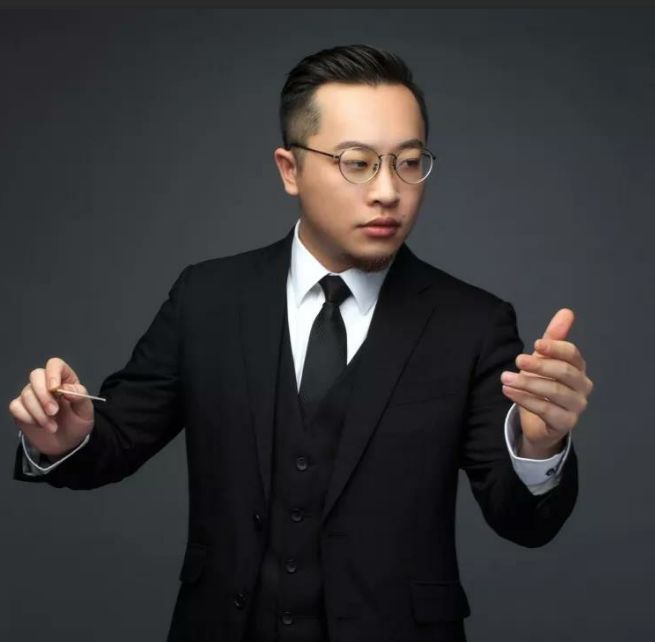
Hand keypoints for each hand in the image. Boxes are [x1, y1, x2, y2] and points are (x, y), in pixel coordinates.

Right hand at [8, 358, 94, 457]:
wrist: (66, 443)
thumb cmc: (77, 423)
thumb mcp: (85, 411)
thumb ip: (80, 397)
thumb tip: (67, 389)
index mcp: (65, 379)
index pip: (55, 364)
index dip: (53, 373)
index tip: (55, 389)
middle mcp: (46, 384)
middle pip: (36, 375)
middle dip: (44, 395)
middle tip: (54, 412)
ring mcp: (31, 395)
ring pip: (27, 394)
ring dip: (39, 413)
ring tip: (52, 427)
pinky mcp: (20, 408)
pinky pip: (16, 406)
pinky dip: (27, 417)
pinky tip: (39, 425)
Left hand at [500, 309, 593, 457]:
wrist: (538, 421)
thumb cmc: (542, 385)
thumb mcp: (543, 359)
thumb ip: (553, 337)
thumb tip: (566, 311)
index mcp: (578, 368)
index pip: (572, 354)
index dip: (555, 348)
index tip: (536, 344)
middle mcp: (582, 387)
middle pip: (564, 373)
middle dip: (539, 365)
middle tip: (517, 360)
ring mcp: (576, 406)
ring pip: (555, 392)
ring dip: (527, 383)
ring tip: (505, 378)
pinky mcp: (565, 423)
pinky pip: (546, 410)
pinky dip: (525, 399)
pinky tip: (509, 392)